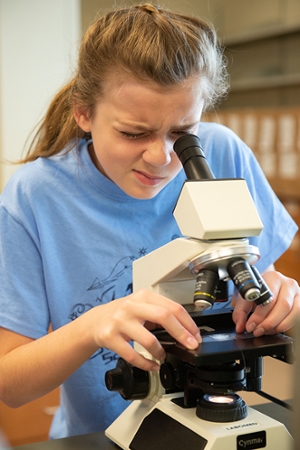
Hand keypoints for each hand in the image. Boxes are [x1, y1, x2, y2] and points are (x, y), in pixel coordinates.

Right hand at [85, 289, 200, 370]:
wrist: (96, 321)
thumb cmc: (123, 315)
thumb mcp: (141, 307)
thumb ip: (160, 314)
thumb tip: (186, 331)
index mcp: (143, 296)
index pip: (172, 307)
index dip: (187, 323)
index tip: (196, 335)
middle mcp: (131, 306)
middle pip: (163, 317)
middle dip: (181, 333)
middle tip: (190, 345)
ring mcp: (120, 321)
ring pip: (148, 339)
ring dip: (160, 351)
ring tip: (163, 355)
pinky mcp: (110, 337)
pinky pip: (132, 355)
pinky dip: (146, 364)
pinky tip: (152, 365)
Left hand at [233, 270, 299, 336]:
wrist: (268, 285)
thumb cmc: (258, 290)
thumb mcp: (246, 297)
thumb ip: (241, 311)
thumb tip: (239, 326)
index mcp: (273, 278)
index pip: (268, 297)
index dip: (259, 315)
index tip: (250, 326)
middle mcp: (288, 284)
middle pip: (283, 305)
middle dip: (268, 322)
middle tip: (257, 331)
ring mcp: (297, 293)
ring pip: (292, 312)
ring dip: (277, 326)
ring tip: (265, 331)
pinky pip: (297, 317)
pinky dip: (286, 326)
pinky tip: (275, 329)